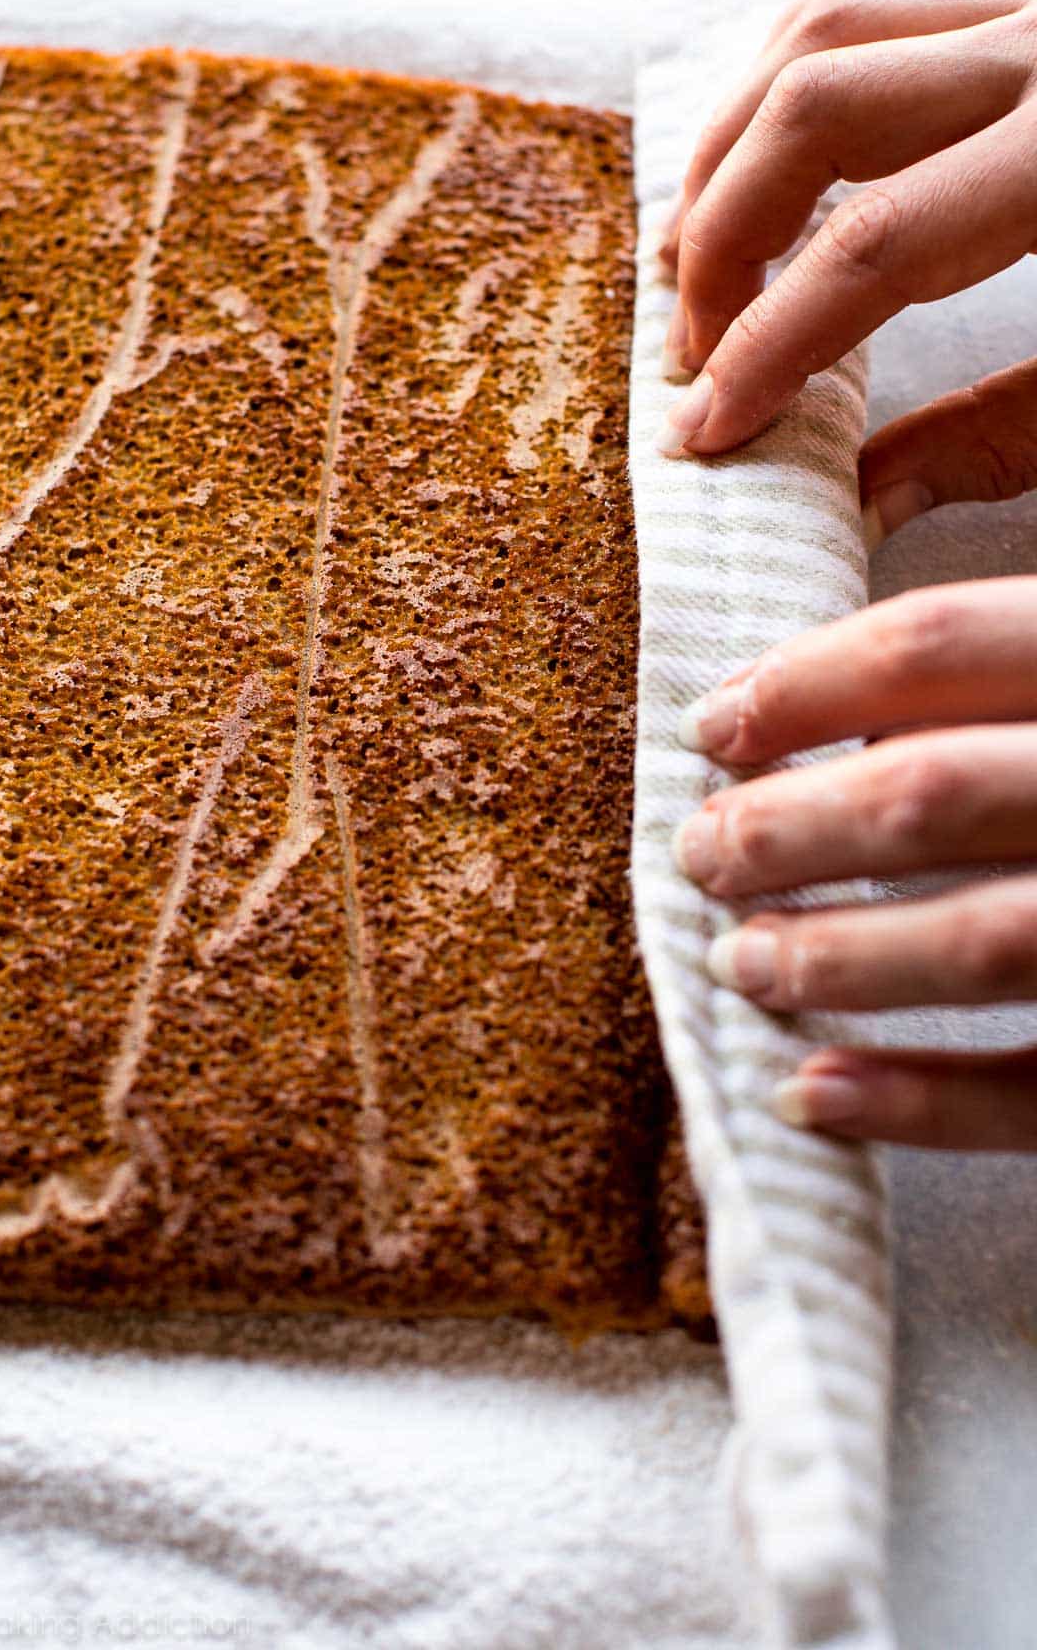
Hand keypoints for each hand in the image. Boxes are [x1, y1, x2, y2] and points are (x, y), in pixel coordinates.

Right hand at [656, 0, 1036, 499]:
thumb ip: (1004, 438)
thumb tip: (864, 496)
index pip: (873, 249)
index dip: (767, 348)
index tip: (706, 431)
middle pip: (813, 110)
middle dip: (723, 239)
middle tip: (695, 351)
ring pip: (823, 26)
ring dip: (731, 142)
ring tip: (693, 253)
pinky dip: (796, 59)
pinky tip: (766, 140)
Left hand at [670, 575, 1036, 1147]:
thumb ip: (1031, 600)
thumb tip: (860, 624)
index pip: (943, 645)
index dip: (803, 683)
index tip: (712, 724)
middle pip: (934, 795)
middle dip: (786, 829)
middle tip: (702, 854)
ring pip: (983, 942)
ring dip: (833, 961)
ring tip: (739, 966)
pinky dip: (925, 1105)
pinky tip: (815, 1098)